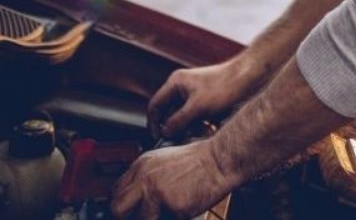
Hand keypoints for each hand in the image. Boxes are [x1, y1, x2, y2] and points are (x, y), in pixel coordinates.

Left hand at [110, 139, 232, 219]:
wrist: (220, 160)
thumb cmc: (199, 163)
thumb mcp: (166, 164)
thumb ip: (147, 180)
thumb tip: (134, 203)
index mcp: (142, 164)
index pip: (116, 192)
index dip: (123, 205)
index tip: (129, 212)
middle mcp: (144, 176)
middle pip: (117, 208)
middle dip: (128, 217)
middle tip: (146, 215)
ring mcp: (156, 190)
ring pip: (139, 219)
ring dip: (153, 218)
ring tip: (170, 209)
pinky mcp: (170, 204)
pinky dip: (173, 218)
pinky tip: (183, 207)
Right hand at [148, 60, 251, 139]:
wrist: (248, 77)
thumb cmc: (224, 86)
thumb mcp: (198, 107)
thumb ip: (178, 121)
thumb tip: (165, 133)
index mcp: (176, 83)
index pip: (155, 105)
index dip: (154, 123)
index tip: (159, 138)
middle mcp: (183, 87)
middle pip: (170, 113)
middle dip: (178, 126)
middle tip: (186, 136)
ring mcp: (194, 93)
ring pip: (184, 116)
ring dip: (192, 126)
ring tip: (205, 129)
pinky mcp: (206, 99)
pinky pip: (197, 115)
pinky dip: (201, 123)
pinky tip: (212, 126)